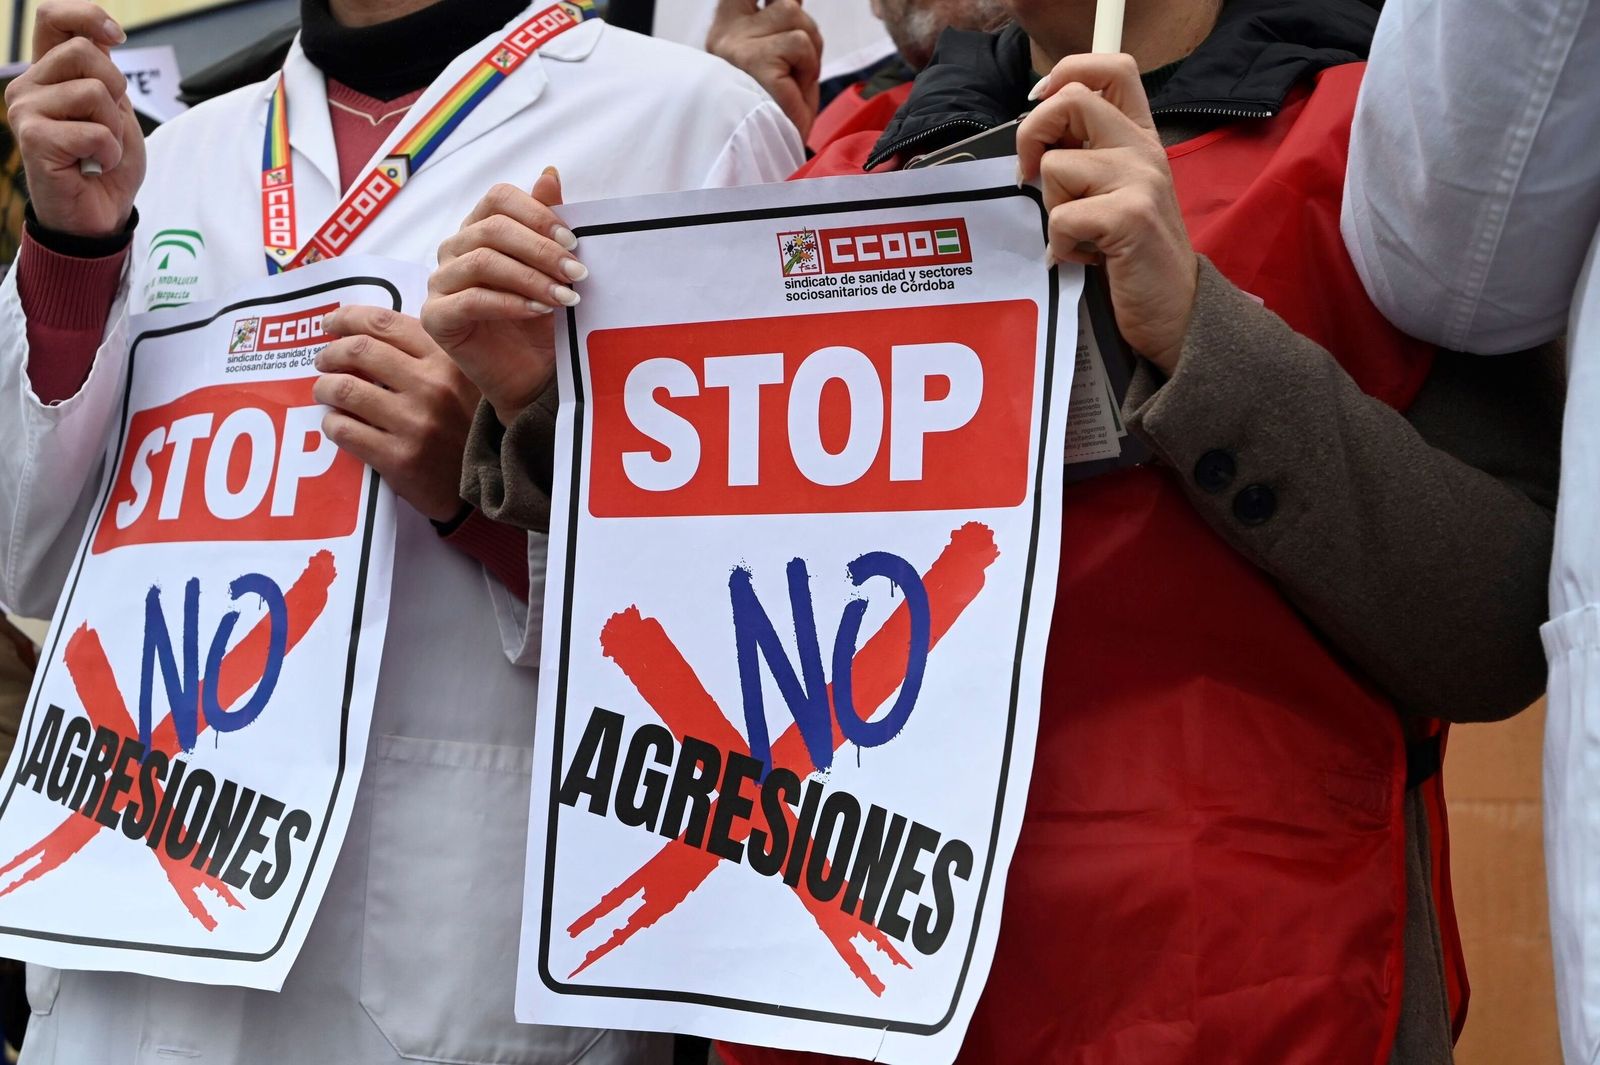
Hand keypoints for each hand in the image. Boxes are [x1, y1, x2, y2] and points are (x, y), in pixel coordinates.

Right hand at [4, 0, 143, 237]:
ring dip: (114, 127)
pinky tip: (94, 165)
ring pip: (93, 91)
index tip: (115, 38)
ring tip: (101, 149)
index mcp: (48, 72)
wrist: (99, 214)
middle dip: (116, 90)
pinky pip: (93, 131)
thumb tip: (99, 36)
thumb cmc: (106, 162)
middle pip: (84, 52)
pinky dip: (109, 152)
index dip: (86, 16)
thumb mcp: (114, 108)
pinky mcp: (33, 138)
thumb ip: (103, 72)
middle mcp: (28, 85)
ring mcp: (25, 111)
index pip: (53, 18)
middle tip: (109, 125)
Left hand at [313, 307, 480, 522]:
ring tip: (325, 392)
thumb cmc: (469, 426)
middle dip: (330, 353)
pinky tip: (338, 424)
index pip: (385, 323)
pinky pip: (344, 429)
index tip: (330, 323)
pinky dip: (332, 423)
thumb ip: (426, 354)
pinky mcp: (400, 458)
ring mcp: (415, 423)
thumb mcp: (462, 379)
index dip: (348, 318)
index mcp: (447, 359)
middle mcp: (433, 386)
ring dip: (324, 388)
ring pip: (344, 389)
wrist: (490, 484)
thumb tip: (365, 334)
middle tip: (324, 361)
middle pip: (358, 350)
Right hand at [423, 167, 584, 427]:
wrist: (532, 377)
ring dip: (530, 277)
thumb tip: (550, 172)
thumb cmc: (542, 321)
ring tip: (566, 296)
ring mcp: (440, 283)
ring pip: (481, 261)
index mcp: (479, 229)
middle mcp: (454, 250)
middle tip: (579, 272)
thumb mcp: (553, 269)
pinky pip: (469, 300)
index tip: (574, 241)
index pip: (498, 198)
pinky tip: (539, 310)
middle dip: (541, 249)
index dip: (537, 213)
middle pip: (491, 229)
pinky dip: (509, 302)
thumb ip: (548, 224)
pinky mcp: (435, 318)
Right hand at [706, 0, 821, 138]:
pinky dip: (808, 70)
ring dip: (810, 55)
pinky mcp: (756, 62)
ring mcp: (738, 47)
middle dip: (808, 32)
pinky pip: (800, 45)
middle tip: (801, 70)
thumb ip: (784, 27)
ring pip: (797, 20)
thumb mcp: (780, 60)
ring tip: (795, 83)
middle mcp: (727, 34)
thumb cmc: (774, 115)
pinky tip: (793, 91)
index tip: (787, 3)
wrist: (762, 158)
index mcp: (728, 31)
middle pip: (786, 4)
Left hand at [1019, 53, 1197, 373]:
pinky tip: (1085, 259)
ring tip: (1079, 235)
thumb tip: (1034, 137)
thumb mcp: (1117, 193)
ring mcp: (1139, 180)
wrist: (1176, 312)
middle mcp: (1143, 149)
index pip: (1110, 67)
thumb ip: (1087, 156)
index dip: (1065, 72)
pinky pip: (1060, 217)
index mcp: (1139, 137)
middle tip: (1030, 175)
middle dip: (1032, 136)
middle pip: (1071, 100)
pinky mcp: (1129, 217)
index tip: (1039, 102)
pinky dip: (1061, 246)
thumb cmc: (1134, 256)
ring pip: (1056, 167)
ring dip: (1051, 208)